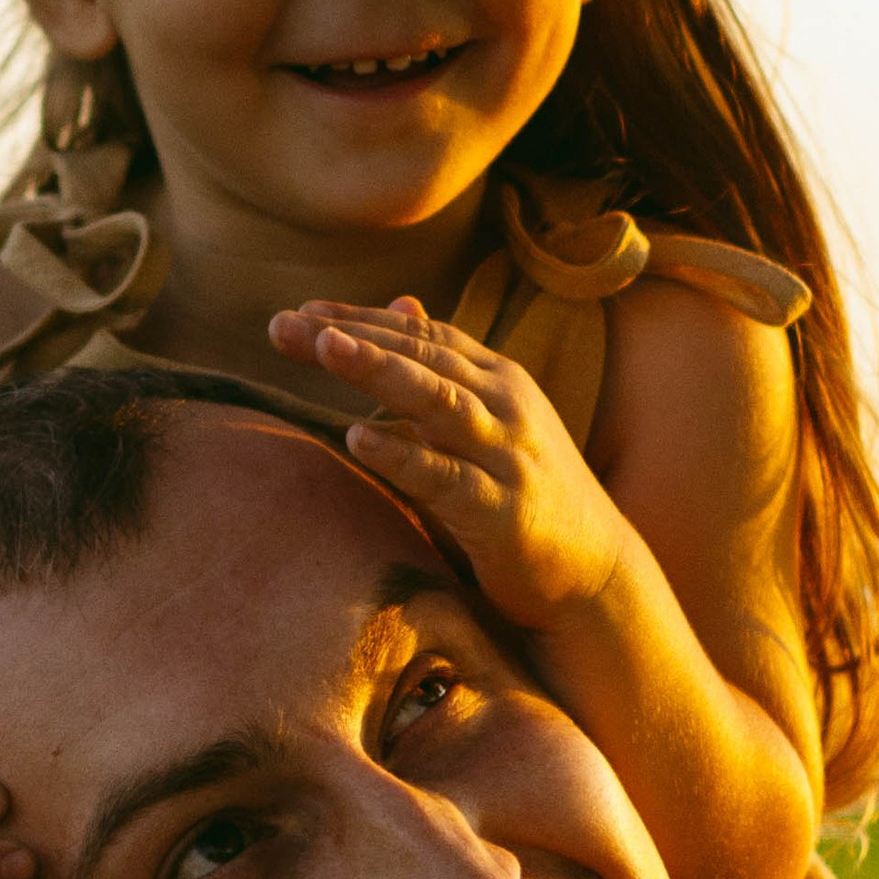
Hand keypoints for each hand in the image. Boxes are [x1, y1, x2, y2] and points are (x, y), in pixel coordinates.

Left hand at [266, 298, 630, 630]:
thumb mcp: (489, 420)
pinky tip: (357, 438)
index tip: (299, 315)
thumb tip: (399, 305)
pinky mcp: (504, 511)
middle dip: (353, 337)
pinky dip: (403, 454)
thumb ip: (443, 368)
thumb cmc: (527, 495)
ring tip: (325, 349)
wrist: (595, 572)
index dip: (361, 320)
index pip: (421, 335)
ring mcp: (508, 455)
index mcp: (497, 379)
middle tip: (284, 325)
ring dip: (380, 371)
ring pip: (438, 401)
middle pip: (422, 357)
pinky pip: (446, 477)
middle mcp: (505, 405)